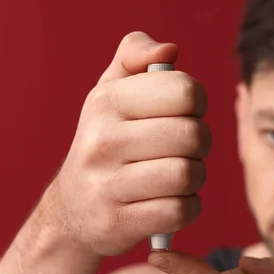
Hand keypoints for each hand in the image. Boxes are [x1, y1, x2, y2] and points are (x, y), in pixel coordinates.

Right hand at [39, 31, 210, 256]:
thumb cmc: (105, 142)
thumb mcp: (109, 92)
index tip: (182, 113)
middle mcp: (101, 142)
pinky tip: (172, 202)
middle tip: (185, 149)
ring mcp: (106, 186)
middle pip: (192, 135)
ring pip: (187, 175)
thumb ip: (134, 55)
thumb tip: (169, 50)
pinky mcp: (117, 223)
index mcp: (105, 102)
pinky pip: (180, 211)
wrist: (73, 210)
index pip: (184, 91)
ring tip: (179, 176)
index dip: (196, 102)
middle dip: (200, 144)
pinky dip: (187, 208)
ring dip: (195, 177)